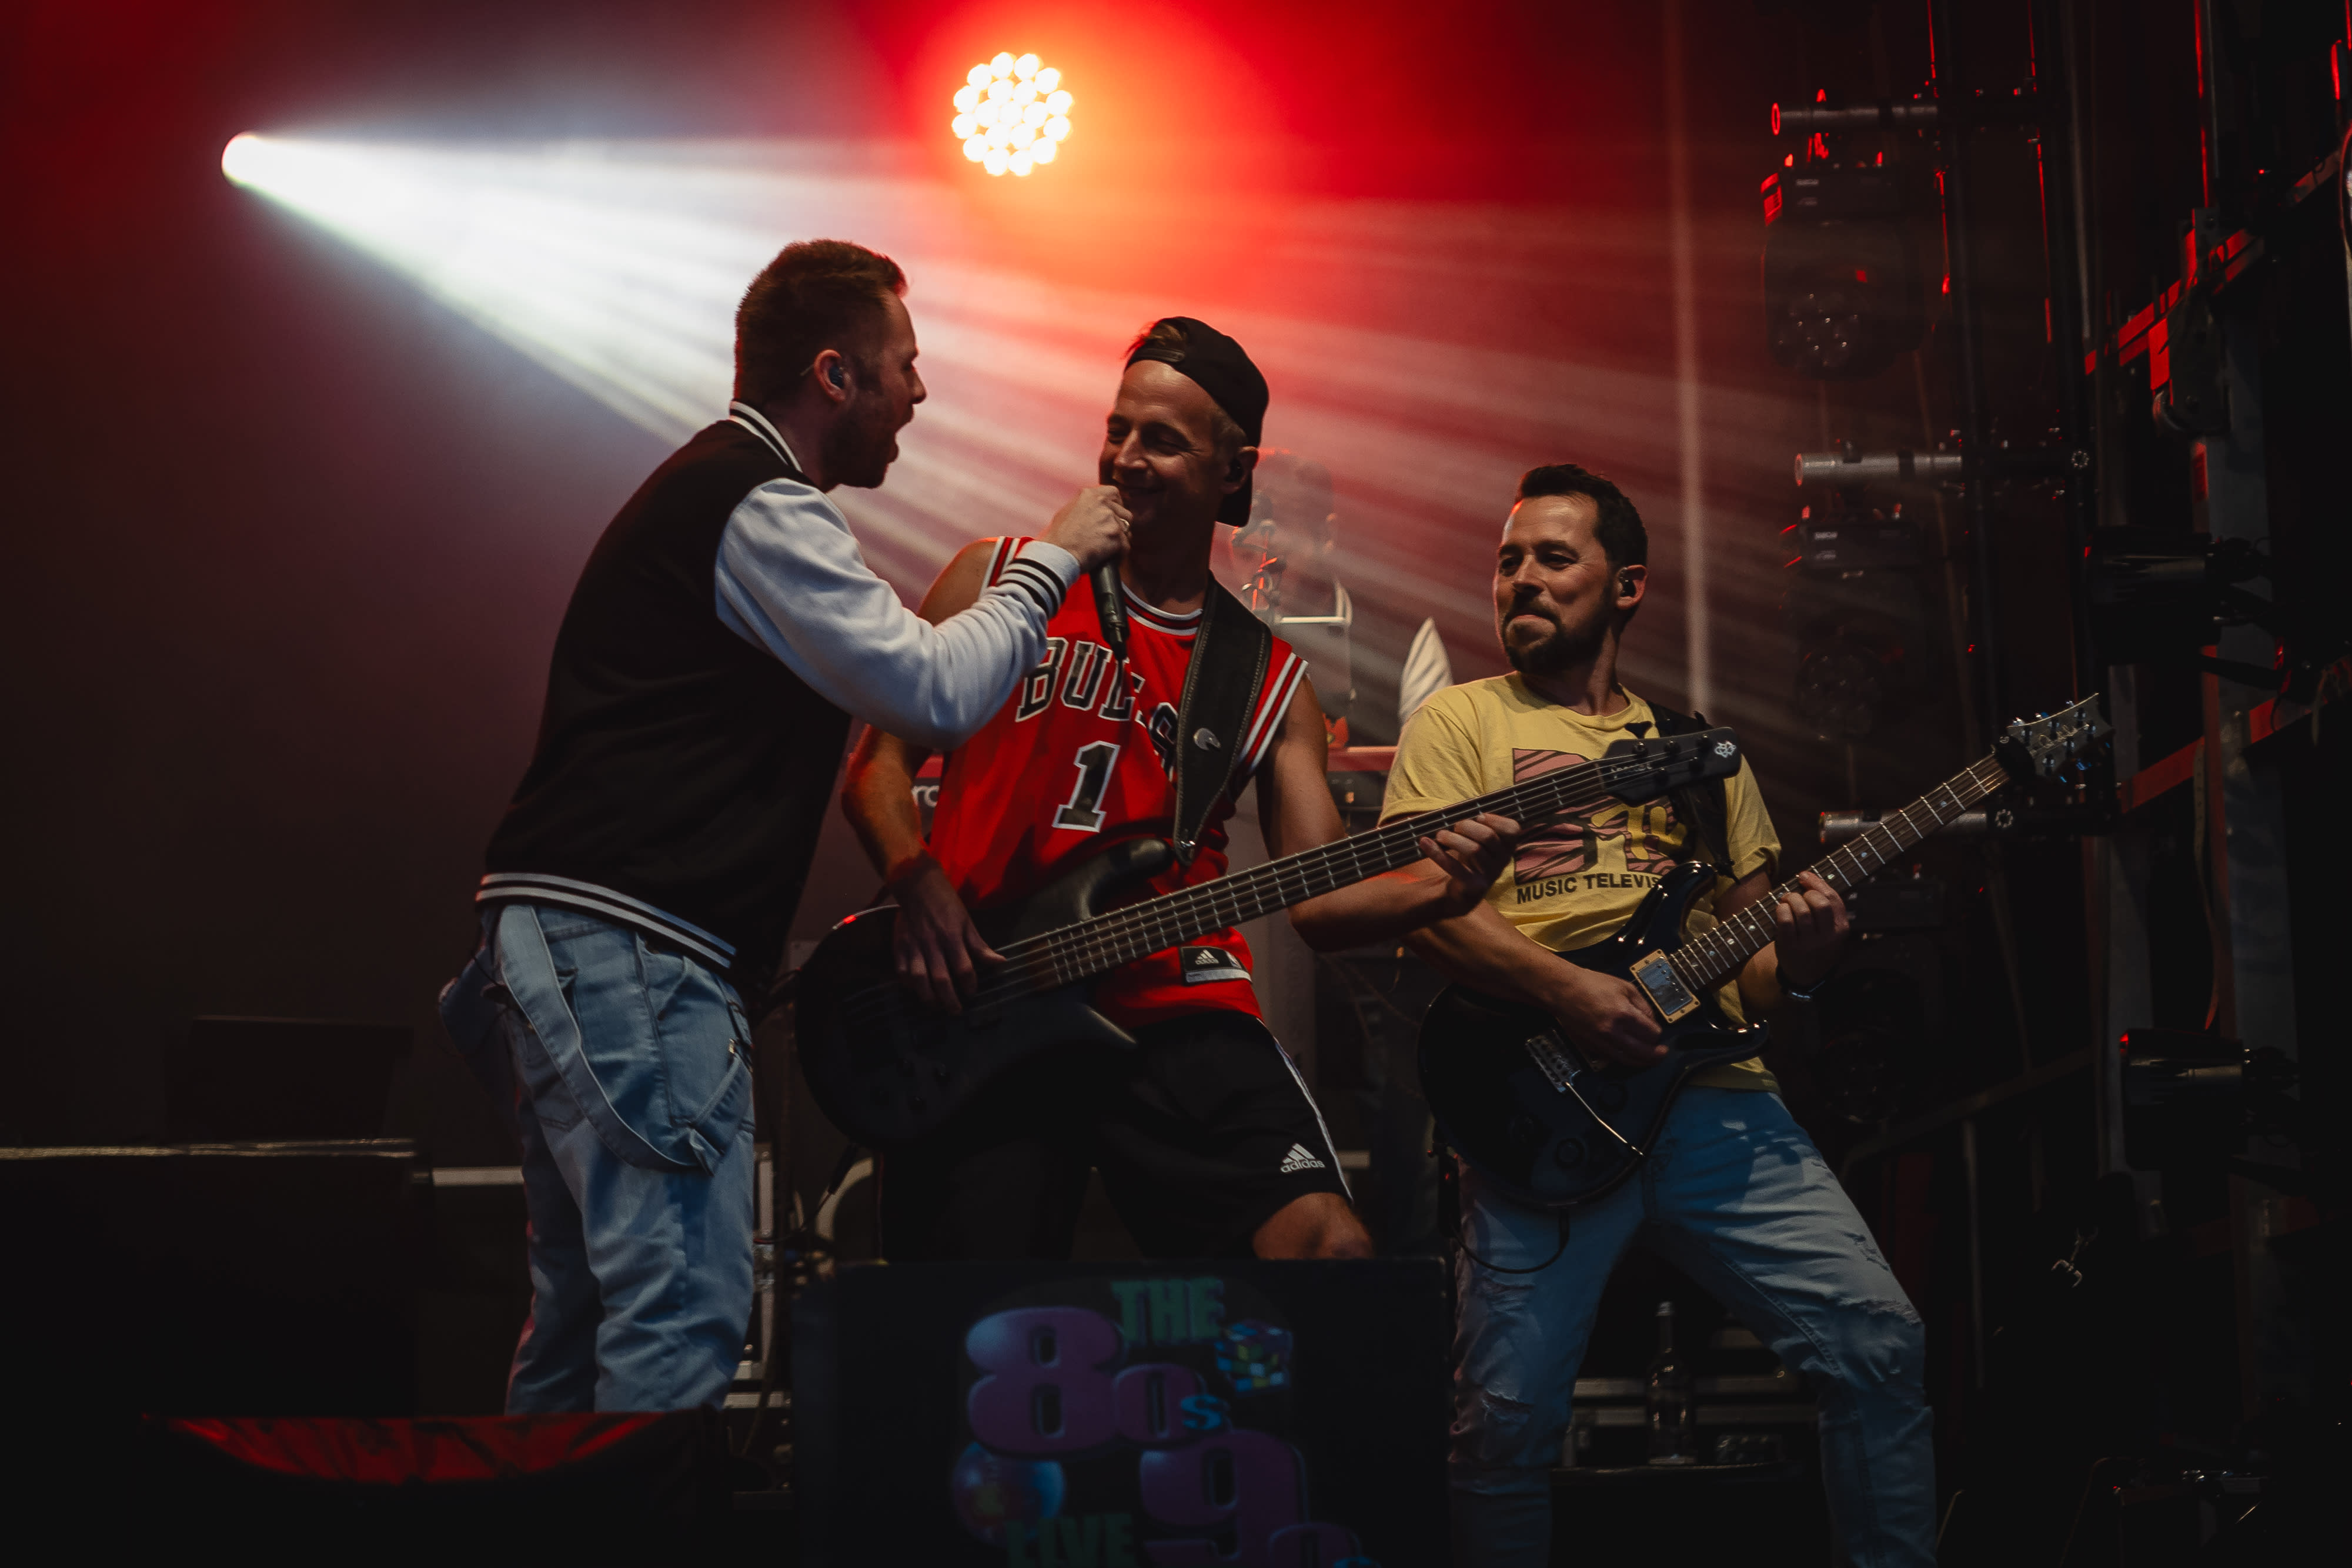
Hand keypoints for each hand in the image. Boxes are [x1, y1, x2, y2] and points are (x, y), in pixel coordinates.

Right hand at [888, 856, 1002, 1013]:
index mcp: (952, 938)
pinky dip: (907, 984)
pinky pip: (901, 971)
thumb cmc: (947, 904)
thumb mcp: (968, 922)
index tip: (972, 993)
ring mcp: (914, 946)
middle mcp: (933, 944)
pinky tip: (915, 990)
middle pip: (941, 979)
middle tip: (955, 1012)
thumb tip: (1000, 963)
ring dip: (927, 997)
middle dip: (949, 999)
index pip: (964, 968)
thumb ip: (980, 946)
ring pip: (918, 979)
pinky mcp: (899, 946)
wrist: (918, 886)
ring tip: (935, 1007)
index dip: (969, 984)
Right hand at [1042, 484, 1131, 572]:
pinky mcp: (1115, 534)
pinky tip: (1108, 558)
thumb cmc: (1058, 539)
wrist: (1057, 554)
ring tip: (1105, 549)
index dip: (1116, 506)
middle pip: (1124, 513)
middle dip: (1120, 525)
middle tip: (1108, 536)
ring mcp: (1109, 518)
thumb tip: (1096, 510)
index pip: (1114, 493)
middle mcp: (1101, 502)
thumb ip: (1086, 507)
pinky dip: (1119, 554)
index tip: (1114, 515)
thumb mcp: (1068, 511)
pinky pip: (1125, 546)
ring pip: (1127, 530)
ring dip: (1119, 540)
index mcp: (1089, 495)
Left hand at [1416, 812, 1519, 917]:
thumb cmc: (1471, 856)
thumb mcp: (1479, 841)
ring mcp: (1489, 874)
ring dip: (1452, 838)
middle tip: (1455, 826)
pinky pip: (1455, 868)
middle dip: (1467, 826)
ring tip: (1440, 835)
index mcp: (1507, 846)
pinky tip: (1425, 843)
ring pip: (1473, 850)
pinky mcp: (1473, 886)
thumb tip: (1455, 808)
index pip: (1512, 829)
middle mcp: (1502, 860)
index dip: (1496, 819)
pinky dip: (1437, 854)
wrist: (1465, 889)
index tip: (1479, 816)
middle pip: (1488, 836)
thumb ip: (1475, 825)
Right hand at [1546, 964, 1664, 1068]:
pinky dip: (1624, 1059)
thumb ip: (1642, 1004)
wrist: (1563, 990)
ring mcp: (1601, 1042)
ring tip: (1650, 1060)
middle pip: (1642, 1052)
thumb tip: (1651, 1021)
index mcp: (1624, 1014)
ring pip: (1628, 1060)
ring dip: (1643, 1062)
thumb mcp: (1624, 986)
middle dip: (1656, 1054)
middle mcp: (1613, 1032)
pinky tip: (1630, 1055)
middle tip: (1663, 1053)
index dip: (1657, 1033)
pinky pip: (1612, 1058)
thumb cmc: (1592, 984)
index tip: (1656, 1030)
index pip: (1651, 1033)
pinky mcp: (1591, 1047)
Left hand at [1769, 870, 1848, 993]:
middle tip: (1796, 894)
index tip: (1805, 875)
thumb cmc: (1817, 947)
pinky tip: (1780, 909)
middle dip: (1805, 892)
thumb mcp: (1831, 931)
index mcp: (1841, 929)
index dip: (1817, 883)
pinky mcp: (1790, 947)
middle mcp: (1827, 937)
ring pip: (1801, 910)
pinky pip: (1785, 921)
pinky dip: (1781, 910)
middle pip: (1820, 903)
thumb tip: (1810, 878)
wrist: (1805, 976)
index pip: (1833, 899)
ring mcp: (1809, 943)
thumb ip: (1827, 910)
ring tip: (1786, 900)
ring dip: (1791, 899)